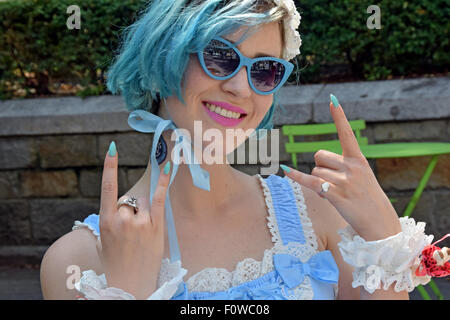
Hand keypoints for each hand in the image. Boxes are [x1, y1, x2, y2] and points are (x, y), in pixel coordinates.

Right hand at [96, 141, 170, 298]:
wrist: (129, 285)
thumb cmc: (115, 263)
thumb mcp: (103, 242)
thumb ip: (109, 221)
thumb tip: (117, 206)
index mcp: (106, 222)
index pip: (107, 187)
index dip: (109, 166)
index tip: (112, 148)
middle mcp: (122, 219)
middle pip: (130, 199)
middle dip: (131, 211)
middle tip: (131, 233)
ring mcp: (140, 222)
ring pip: (144, 202)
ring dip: (144, 212)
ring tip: (142, 235)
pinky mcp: (156, 226)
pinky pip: (160, 199)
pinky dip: (164, 182)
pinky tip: (169, 166)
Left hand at [281, 95, 401, 240]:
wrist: (381, 226)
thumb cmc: (369, 202)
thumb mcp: (362, 179)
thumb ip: (343, 169)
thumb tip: (317, 168)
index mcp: (359, 160)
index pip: (347, 134)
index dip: (339, 117)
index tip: (332, 99)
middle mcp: (352, 167)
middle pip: (319, 156)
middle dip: (320, 168)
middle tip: (334, 184)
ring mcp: (345, 181)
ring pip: (315, 172)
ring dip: (319, 185)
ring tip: (337, 196)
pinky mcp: (337, 194)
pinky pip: (311, 182)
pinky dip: (297, 177)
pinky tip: (285, 170)